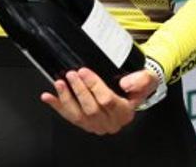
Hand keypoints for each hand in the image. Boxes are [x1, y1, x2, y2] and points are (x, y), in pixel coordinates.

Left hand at [39, 67, 157, 134]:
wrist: (133, 92)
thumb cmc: (137, 86)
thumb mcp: (146, 79)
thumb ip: (139, 80)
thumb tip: (125, 84)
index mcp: (125, 113)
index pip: (107, 100)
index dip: (94, 86)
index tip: (84, 71)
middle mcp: (110, 122)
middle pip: (91, 109)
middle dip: (79, 90)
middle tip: (72, 74)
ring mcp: (96, 124)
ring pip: (78, 116)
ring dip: (66, 99)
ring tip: (59, 83)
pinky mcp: (85, 122)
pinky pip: (69, 116)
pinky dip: (57, 106)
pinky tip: (48, 97)